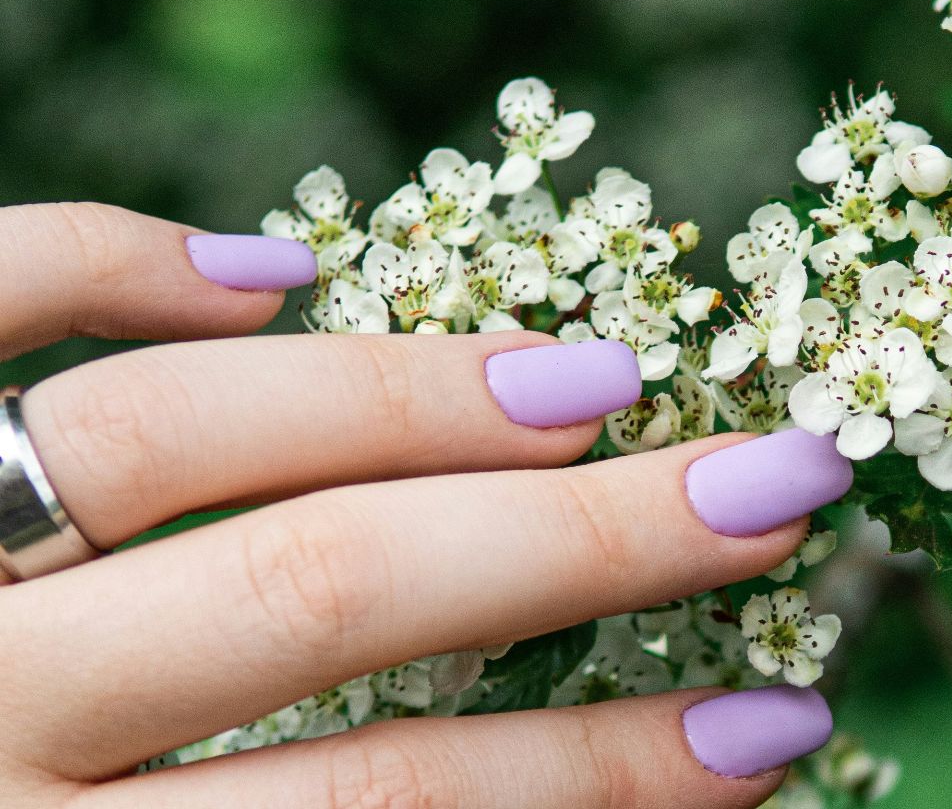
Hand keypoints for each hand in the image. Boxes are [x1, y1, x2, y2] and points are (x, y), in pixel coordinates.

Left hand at [0, 203, 850, 805]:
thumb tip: (539, 800)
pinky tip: (271, 262)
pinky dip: (109, 260)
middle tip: (775, 477)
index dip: (606, 779)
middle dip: (580, 542)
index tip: (780, 719)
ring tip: (591, 378)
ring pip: (167, 434)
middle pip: (322, 597)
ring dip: (404, 396)